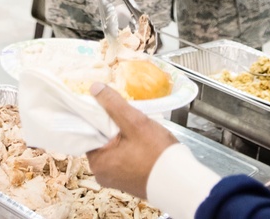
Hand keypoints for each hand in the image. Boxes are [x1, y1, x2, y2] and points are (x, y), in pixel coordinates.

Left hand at [86, 83, 177, 198]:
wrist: (180, 182)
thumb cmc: (158, 155)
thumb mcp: (135, 123)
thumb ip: (113, 104)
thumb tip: (95, 88)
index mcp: (98, 161)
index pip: (89, 131)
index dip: (99, 115)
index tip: (110, 106)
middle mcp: (101, 173)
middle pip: (101, 139)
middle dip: (114, 126)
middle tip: (131, 118)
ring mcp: (114, 179)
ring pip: (113, 147)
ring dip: (124, 136)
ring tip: (140, 130)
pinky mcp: (127, 180)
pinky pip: (122, 158)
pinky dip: (130, 148)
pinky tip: (143, 143)